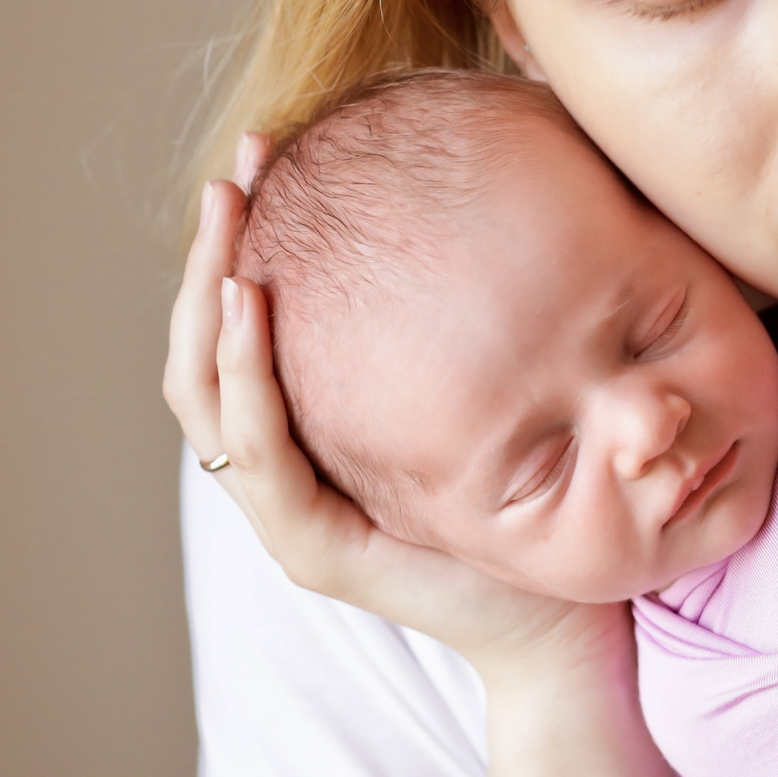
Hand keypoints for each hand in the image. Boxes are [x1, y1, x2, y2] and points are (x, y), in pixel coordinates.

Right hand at [162, 137, 621, 682]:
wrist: (573, 622)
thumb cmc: (547, 496)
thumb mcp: (496, 384)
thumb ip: (468, 312)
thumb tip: (486, 192)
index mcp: (312, 435)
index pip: (243, 329)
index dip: (240, 242)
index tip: (264, 154)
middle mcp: (284, 474)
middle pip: (205, 354)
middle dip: (211, 254)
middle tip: (238, 169)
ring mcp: (290, 515)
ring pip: (208, 400)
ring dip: (210, 303)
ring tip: (231, 222)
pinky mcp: (315, 548)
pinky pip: (261, 454)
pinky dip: (249, 376)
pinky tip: (256, 302)